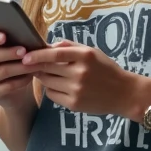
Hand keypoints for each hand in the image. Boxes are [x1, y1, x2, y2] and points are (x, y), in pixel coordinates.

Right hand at [0, 31, 40, 110]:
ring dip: (20, 67)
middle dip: (9, 53)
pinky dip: (21, 80)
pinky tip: (30, 76)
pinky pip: (6, 86)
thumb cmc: (13, 62)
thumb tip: (23, 33)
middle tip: (24, 51)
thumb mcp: (11, 49)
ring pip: (1, 71)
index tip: (4, 36)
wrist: (15, 89)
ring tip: (34, 64)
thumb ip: (12, 41)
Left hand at [22, 41, 139, 115]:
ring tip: (51, 74)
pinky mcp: (74, 104)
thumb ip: (69, 47)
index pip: (54, 54)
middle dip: (36, 66)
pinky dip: (51, 89)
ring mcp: (76, 90)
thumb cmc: (106, 69)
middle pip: (47, 69)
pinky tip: (60, 86)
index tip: (25, 56)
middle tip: (30, 64)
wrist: (124, 94)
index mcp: (85, 56)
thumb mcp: (92, 52)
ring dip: (44, 78)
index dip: (37, 55)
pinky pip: (52, 95)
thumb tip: (47, 46)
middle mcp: (80, 73)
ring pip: (47, 82)